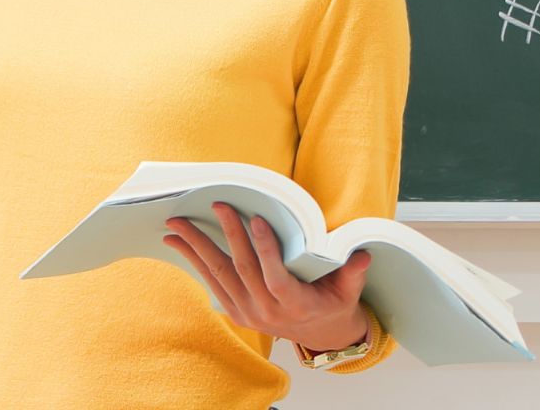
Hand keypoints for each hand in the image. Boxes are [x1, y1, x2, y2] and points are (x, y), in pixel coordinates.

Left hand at [163, 202, 370, 351]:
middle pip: (242, 270)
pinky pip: (211, 283)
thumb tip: (362, 254)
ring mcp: (248, 314)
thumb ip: (352, 274)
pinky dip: (194, 261)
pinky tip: (180, 242)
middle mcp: (268, 313)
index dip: (266, 249)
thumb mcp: (348, 292)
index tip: (256, 218)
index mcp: (295, 306)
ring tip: (177, 224)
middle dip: (228, 234)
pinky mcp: (235, 312)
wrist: (318, 336)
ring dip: (196, 248)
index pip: (276, 277)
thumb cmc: (333, 303)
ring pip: (219, 276)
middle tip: (217, 204)